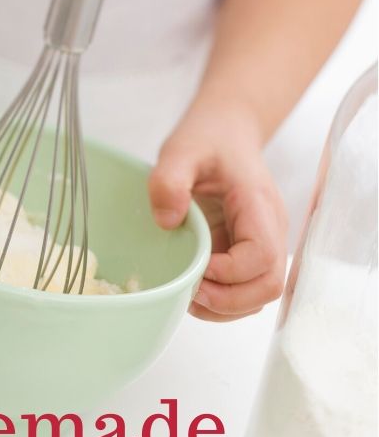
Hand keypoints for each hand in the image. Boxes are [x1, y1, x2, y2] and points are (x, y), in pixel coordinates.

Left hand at [148, 100, 287, 321]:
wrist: (226, 129)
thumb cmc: (209, 138)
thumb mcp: (181, 149)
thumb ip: (170, 180)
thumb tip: (167, 221)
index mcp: (258, 205)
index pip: (263, 256)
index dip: (230, 273)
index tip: (196, 267)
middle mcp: (270, 229)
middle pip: (269, 285)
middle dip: (228, 300)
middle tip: (189, 292)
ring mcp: (261, 243)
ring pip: (259, 295)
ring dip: (225, 307)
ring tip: (188, 295)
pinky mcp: (246, 252)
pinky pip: (245, 288)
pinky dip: (222, 301)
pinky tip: (194, 289)